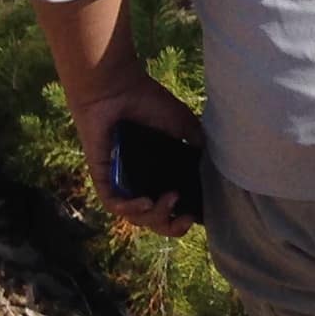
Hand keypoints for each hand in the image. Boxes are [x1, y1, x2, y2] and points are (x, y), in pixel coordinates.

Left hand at [64, 68, 205, 239]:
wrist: (118, 89)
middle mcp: (140, 180)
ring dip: (153, 217)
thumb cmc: (149, 102)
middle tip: (184, 217)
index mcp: (159, 171)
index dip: (182, 217)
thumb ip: (197, 144)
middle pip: (153, 219)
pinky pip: (112, 203)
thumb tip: (212, 166)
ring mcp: (120, 181)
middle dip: (170, 226)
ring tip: (167, 201)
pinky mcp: (102, 177)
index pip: (170, 205)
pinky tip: (145, 202)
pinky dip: (128, 207)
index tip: (195, 214)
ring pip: (134, 216)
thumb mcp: (183, 124)